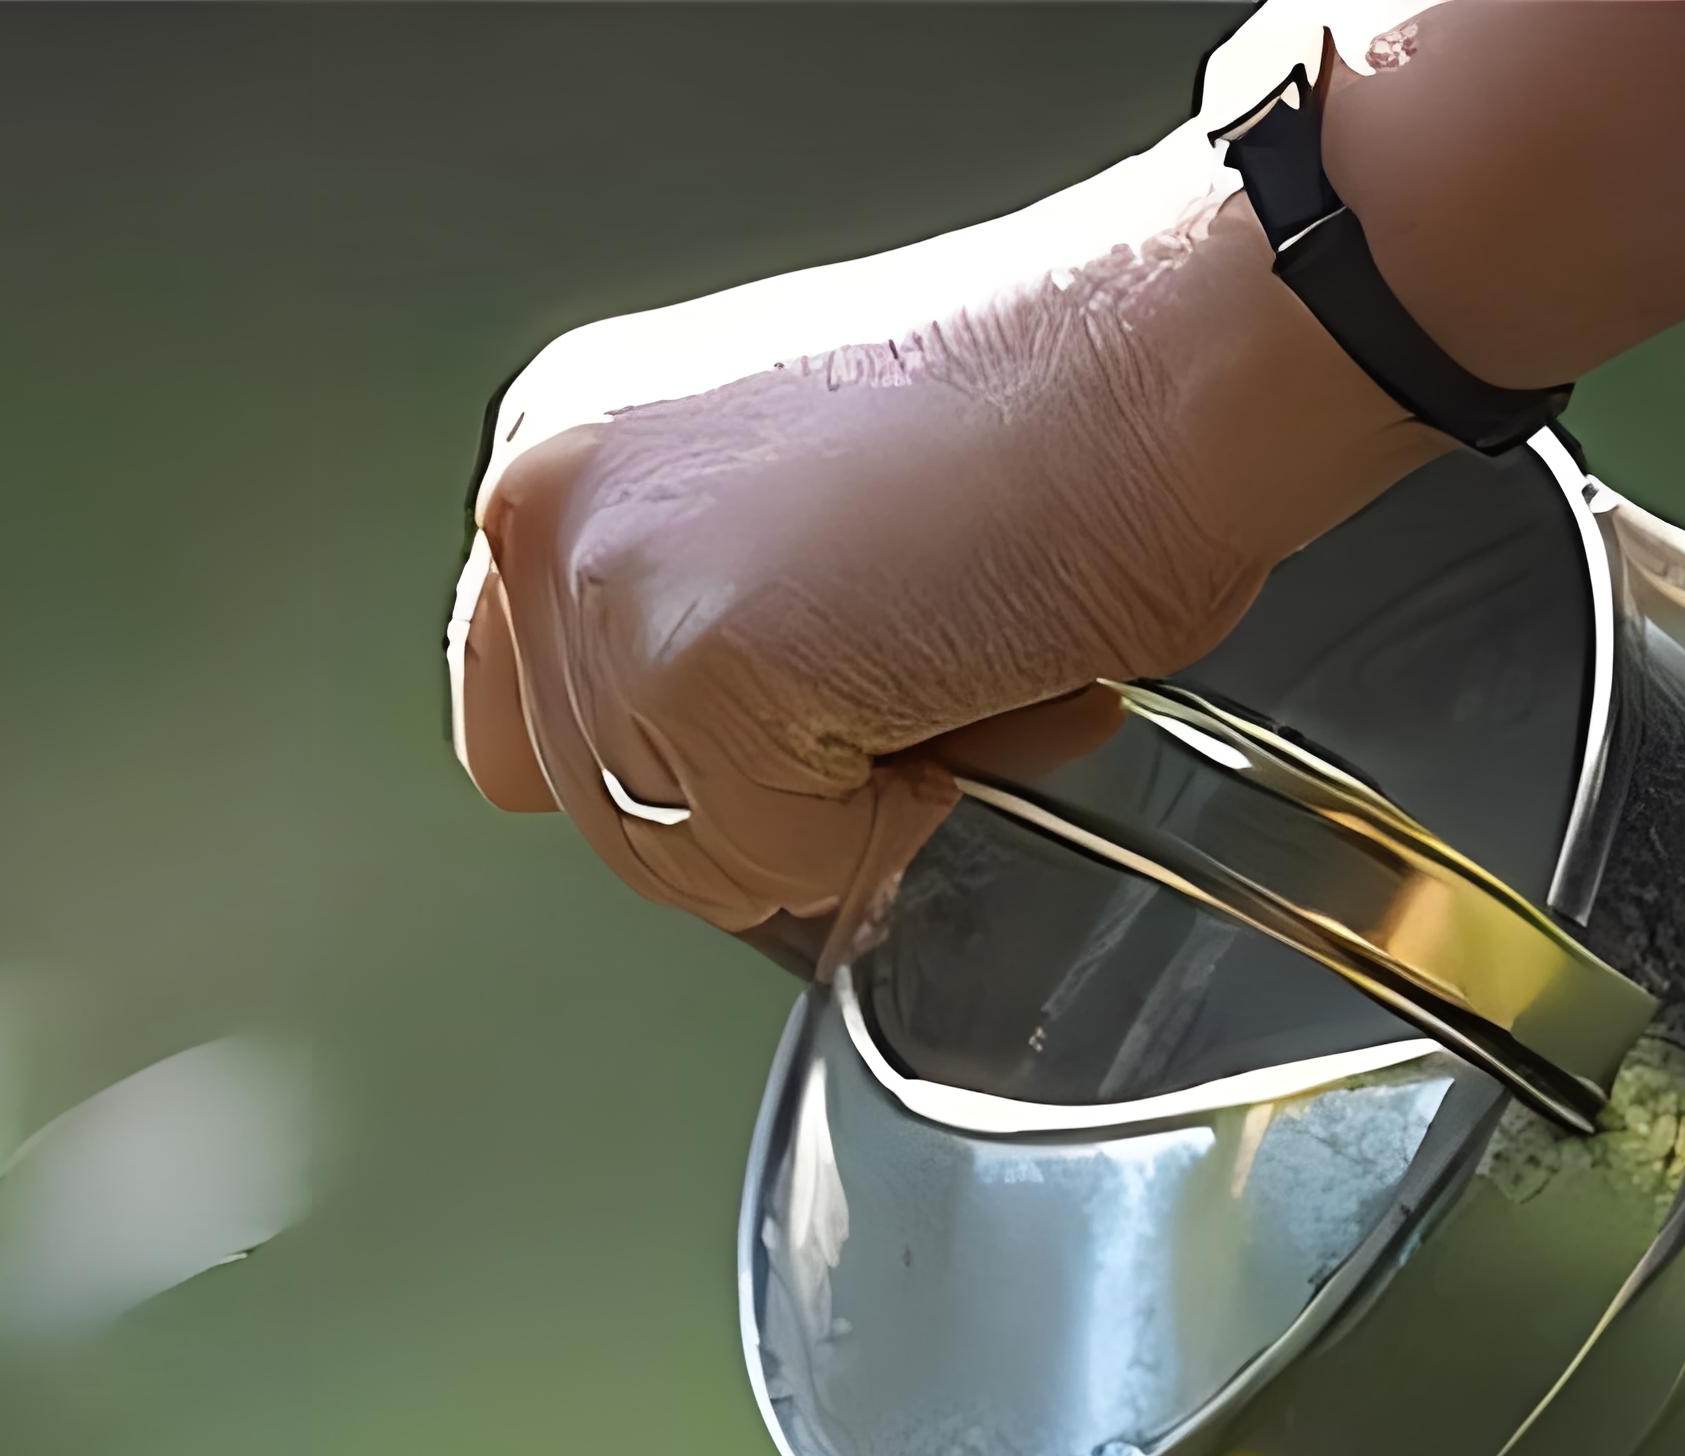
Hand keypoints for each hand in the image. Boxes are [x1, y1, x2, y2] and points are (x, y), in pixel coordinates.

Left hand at [446, 136, 1434, 934]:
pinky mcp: (688, 670)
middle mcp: (548, 502)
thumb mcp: (794, 505)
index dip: (679, 760)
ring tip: (948, 657)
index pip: (519, 715)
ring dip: (845, 808)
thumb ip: (697, 611)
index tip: (798, 713)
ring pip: (691, 857)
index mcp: (567, 446)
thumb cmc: (1049, 413)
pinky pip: (787, 858)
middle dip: (776, 790)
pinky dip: (903, 818)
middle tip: (913, 658)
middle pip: (605, 817)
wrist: (1165, 367)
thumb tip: (708, 764)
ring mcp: (603, 588)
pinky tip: (971, 682)